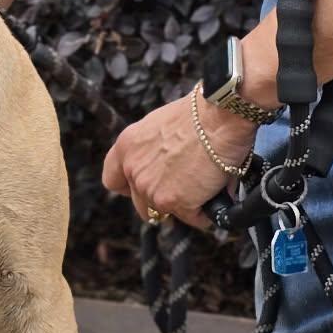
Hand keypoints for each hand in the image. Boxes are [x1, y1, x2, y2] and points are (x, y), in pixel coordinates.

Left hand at [100, 87, 262, 233]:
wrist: (219, 119)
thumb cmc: (199, 115)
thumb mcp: (161, 125)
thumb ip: (152, 149)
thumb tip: (166, 164)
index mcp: (127, 147)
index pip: (113, 180)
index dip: (131, 188)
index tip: (146, 187)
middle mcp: (133, 170)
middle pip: (141, 204)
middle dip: (163, 200)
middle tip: (186, 188)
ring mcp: (150, 189)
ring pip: (167, 212)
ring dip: (186, 205)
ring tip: (205, 187)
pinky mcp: (172, 202)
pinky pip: (192, 218)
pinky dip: (205, 211)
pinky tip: (215, 193)